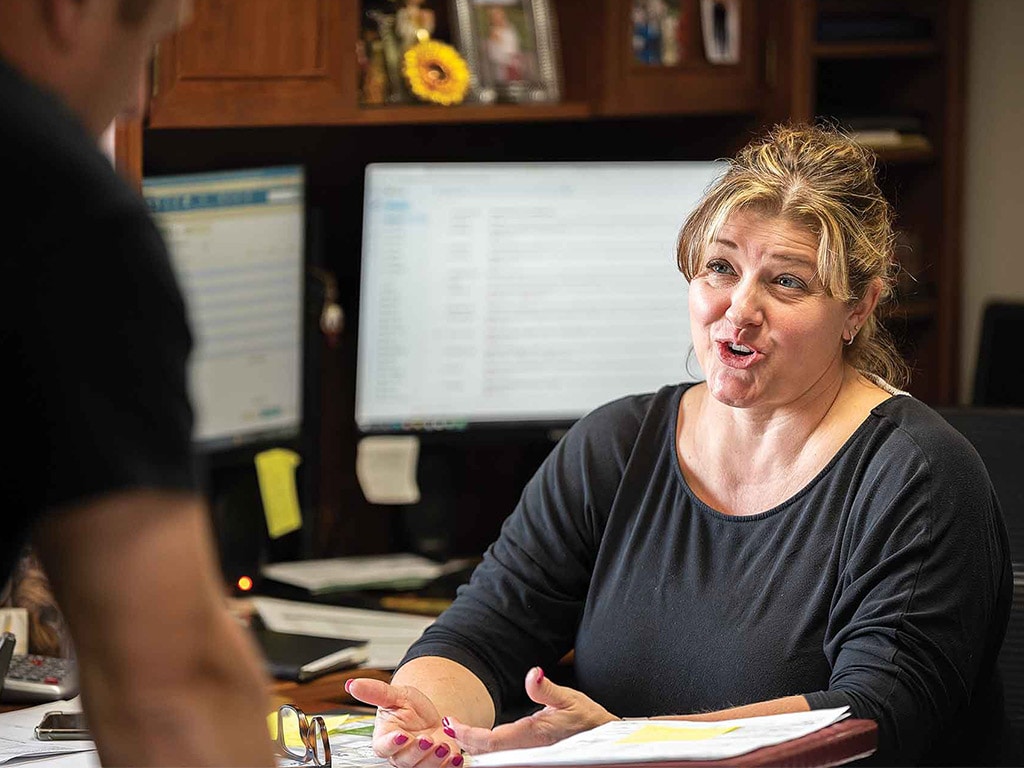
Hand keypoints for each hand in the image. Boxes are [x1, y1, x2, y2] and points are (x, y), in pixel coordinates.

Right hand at [345, 677, 462, 766]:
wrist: (430, 716)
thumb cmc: (409, 708)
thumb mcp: (395, 695)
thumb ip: (375, 692)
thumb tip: (351, 684)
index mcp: (385, 738)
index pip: (383, 746)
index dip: (392, 743)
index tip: (402, 735)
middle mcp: (400, 754)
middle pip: (405, 760)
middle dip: (418, 751)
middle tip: (429, 739)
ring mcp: (418, 762)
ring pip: (423, 767)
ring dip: (435, 759)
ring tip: (444, 745)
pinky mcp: (435, 765)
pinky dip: (449, 765)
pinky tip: (455, 756)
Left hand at [443, 667, 616, 753]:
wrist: (604, 740)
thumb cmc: (586, 719)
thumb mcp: (569, 698)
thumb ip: (546, 689)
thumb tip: (533, 674)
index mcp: (532, 736)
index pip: (488, 742)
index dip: (465, 735)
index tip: (450, 723)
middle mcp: (527, 751)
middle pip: (485, 754)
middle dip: (465, 742)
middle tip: (449, 726)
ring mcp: (529, 757)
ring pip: (493, 758)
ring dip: (474, 747)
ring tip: (459, 732)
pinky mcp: (531, 757)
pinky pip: (503, 758)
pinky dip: (487, 750)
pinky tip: (479, 741)